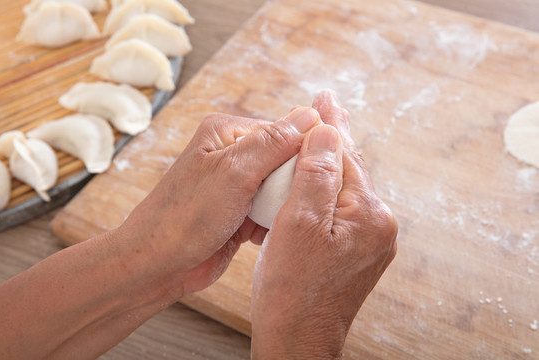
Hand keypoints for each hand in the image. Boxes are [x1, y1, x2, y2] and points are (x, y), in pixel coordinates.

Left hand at [120, 107, 321, 298]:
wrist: (158, 266)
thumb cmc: (185, 216)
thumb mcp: (234, 172)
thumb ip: (274, 143)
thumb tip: (311, 115)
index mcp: (226, 132)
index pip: (284, 130)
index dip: (304, 151)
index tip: (317, 173)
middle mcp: (232, 155)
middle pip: (286, 160)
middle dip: (293, 182)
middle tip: (295, 202)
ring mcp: (236, 186)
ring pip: (281, 189)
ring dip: (284, 205)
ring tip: (275, 220)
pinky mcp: (240, 213)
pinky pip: (271, 211)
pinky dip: (274, 223)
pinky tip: (264, 235)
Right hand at [251, 90, 397, 358]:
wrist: (296, 339)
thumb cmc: (292, 289)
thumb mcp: (299, 223)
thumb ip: (316, 173)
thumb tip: (327, 131)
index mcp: (368, 214)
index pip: (346, 156)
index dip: (330, 126)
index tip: (324, 98)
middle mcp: (378, 226)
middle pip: (349, 170)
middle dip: (332, 140)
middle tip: (326, 107)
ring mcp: (370, 241)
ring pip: (344, 190)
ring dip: (327, 163)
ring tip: (318, 136)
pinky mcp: (356, 254)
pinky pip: (341, 210)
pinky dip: (326, 190)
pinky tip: (315, 180)